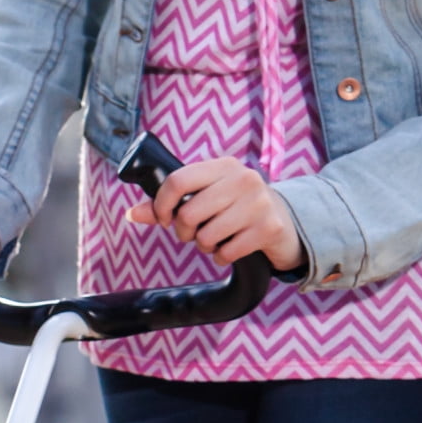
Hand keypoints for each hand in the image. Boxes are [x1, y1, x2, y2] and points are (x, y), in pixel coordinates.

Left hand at [124, 156, 304, 272]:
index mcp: (223, 166)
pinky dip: (223, 257)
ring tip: (218, 240)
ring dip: (205, 247)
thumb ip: (170, 205)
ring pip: (206, 236)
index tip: (163, 219)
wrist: (288, 224)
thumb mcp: (208, 198)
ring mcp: (259, 202)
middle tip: (195, 234)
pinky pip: (227, 252)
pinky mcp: (269, 228)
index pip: (177, 180)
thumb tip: (133, 213)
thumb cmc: (238, 209)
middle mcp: (243, 178)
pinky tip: (233, 248)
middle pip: (188, 213)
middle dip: (185, 232)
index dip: (161, 205)